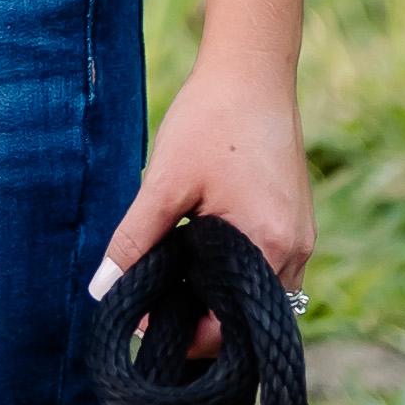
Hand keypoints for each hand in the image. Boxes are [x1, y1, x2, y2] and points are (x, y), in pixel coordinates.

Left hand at [90, 53, 313, 323]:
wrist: (251, 69)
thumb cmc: (210, 118)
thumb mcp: (165, 180)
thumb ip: (136, 238)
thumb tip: (103, 289)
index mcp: (268, 247)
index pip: (232, 327)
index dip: (188, 335)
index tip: (147, 324)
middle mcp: (296, 252)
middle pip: (248, 317)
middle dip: (202, 318)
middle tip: (154, 303)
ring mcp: (301, 237)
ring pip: (257, 294)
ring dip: (219, 294)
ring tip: (174, 279)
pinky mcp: (296, 221)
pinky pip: (267, 267)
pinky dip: (235, 271)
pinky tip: (201, 252)